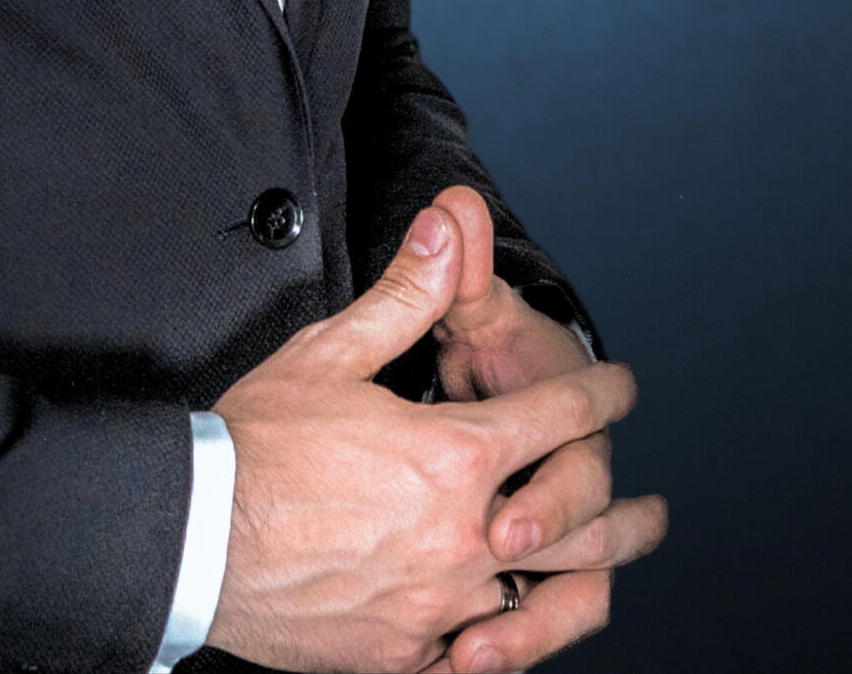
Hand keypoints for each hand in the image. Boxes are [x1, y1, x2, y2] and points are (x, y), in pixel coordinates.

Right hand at [206, 206, 662, 673]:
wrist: (197, 536)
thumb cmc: (258, 440)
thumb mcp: (332, 352)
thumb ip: (408, 293)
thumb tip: (451, 222)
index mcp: (454, 455)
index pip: (558, 416)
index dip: (601, 395)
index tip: (620, 387)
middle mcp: (463, 536)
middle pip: (578, 526)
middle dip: (625, 513)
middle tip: (654, 510)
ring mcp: (440, 606)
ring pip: (540, 601)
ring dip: (583, 585)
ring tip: (606, 578)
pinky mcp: (407, 655)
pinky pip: (480, 657)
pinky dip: (505, 641)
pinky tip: (509, 629)